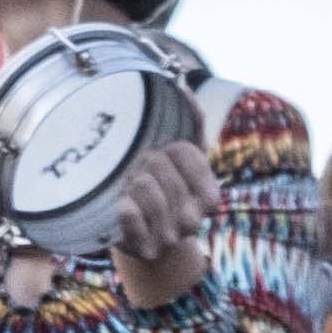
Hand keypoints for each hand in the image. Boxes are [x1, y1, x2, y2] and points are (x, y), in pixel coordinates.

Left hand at [103, 133, 216, 307]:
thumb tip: (182, 85)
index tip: (164, 153)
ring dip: (132, 180)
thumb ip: (189, 121)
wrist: (144, 233)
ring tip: (129, 185)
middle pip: (162, 169)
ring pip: (145, 189)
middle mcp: (193, 221)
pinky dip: (126, 208)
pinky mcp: (143, 247)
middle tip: (139, 170)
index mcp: (208, 197)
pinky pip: (131, 220)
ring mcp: (169, 237)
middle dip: (146, 162)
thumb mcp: (180, 156)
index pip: (192, 156)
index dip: (172, 149)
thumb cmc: (162, 185)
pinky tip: (122, 202)